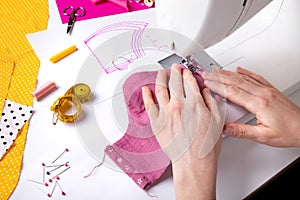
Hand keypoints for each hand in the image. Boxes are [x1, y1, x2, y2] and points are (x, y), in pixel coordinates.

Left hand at [142, 64, 222, 199]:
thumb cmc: (205, 146)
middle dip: (175, 72)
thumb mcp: (216, 121)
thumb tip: (205, 91)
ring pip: (160, 89)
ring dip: (160, 78)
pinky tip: (145, 90)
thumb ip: (211, 102)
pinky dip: (146, 95)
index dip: (188, 74)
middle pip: (175, 82)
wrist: (193, 163)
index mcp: (194, 103)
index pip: (189, 81)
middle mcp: (179, 105)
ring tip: (161, 73)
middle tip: (175, 68)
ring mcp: (165, 113)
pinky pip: (149, 105)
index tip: (186, 71)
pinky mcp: (156, 122)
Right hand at [202, 66, 299, 146]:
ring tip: (217, 71)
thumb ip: (242, 132)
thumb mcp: (263, 137)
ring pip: (244, 78)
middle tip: (206, 74)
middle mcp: (263, 93)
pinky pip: (256, 77)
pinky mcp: (271, 90)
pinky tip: (239, 70)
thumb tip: (225, 129)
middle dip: (218, 77)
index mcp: (259, 104)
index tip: (207, 82)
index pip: (233, 92)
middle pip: (235, 81)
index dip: (217, 86)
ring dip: (228, 73)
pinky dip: (245, 72)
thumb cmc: (289, 132)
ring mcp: (267, 90)